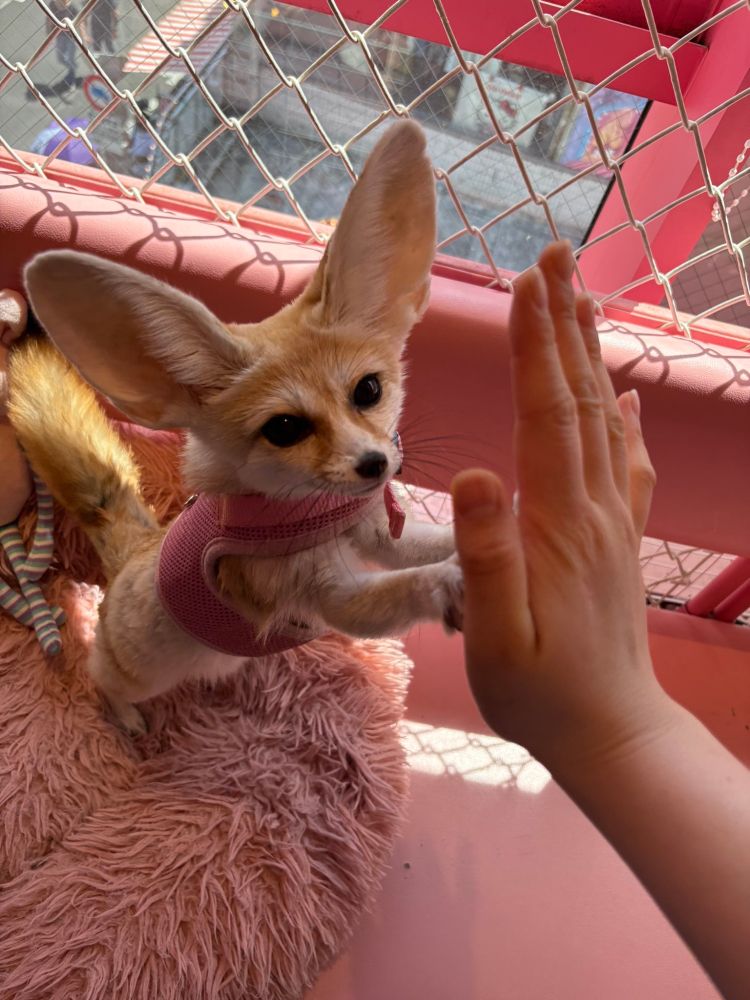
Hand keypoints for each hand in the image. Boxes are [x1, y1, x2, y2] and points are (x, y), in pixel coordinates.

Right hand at [450, 241, 669, 771]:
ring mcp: (614, 521)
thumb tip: (475, 471)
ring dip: (590, 356)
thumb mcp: (496, 634)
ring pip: (603, 420)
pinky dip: (624, 420)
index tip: (528, 285)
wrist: (610, 731)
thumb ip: (488, 555)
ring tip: (583, 299)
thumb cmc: (539, 690)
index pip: (547, 414)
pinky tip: (624, 398)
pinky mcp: (619, 539)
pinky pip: (628, 464)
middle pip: (579, 399)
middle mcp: (595, 506)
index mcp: (559, 521)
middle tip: (556, 259)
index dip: (537, 346)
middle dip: (565, 324)